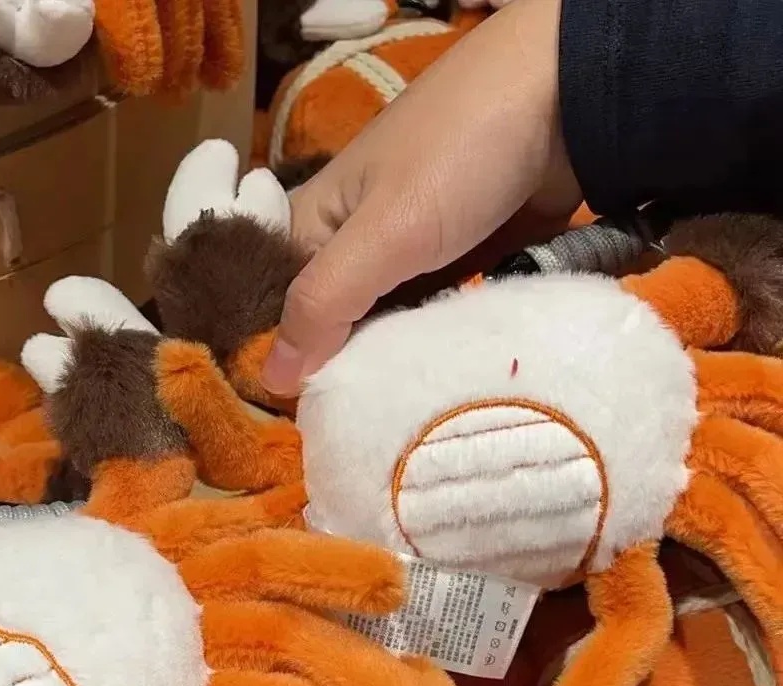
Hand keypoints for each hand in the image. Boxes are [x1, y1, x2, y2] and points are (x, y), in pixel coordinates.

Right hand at [262, 0, 581, 394]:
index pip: (280, 311)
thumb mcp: (384, 233)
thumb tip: (271, 380)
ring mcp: (410, 256)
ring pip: (388, 328)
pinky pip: (436, 319)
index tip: (307, 418)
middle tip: (361, 429)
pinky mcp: (459, 265)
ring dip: (398, 365)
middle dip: (349, 371)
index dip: (289, 363)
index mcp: (312, 225)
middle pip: (335, 326)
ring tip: (402, 421)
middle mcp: (352, 244)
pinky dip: (439, 346)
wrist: (569, 99)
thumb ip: (324, 304)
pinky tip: (440, 386)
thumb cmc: (459, 155)